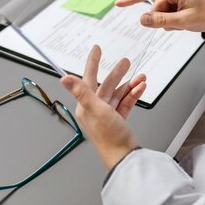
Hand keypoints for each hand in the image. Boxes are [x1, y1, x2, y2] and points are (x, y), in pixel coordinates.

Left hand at [60, 45, 145, 169]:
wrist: (123, 155)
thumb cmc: (108, 136)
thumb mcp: (95, 109)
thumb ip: (81, 92)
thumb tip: (64, 78)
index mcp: (86, 105)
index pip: (87, 78)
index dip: (93, 62)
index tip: (96, 49)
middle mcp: (95, 108)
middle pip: (107, 84)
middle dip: (118, 72)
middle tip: (126, 62)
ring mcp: (108, 113)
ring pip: (119, 92)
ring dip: (130, 84)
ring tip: (141, 77)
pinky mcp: (119, 118)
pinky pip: (126, 101)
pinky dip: (133, 94)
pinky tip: (140, 87)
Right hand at [115, 0, 204, 31]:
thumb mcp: (183, 21)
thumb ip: (161, 21)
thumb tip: (141, 19)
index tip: (119, 3)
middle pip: (155, 7)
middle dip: (162, 19)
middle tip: (178, 24)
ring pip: (160, 13)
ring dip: (168, 22)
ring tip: (184, 23)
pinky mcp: (178, 4)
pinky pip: (167, 15)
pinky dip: (172, 22)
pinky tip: (184, 23)